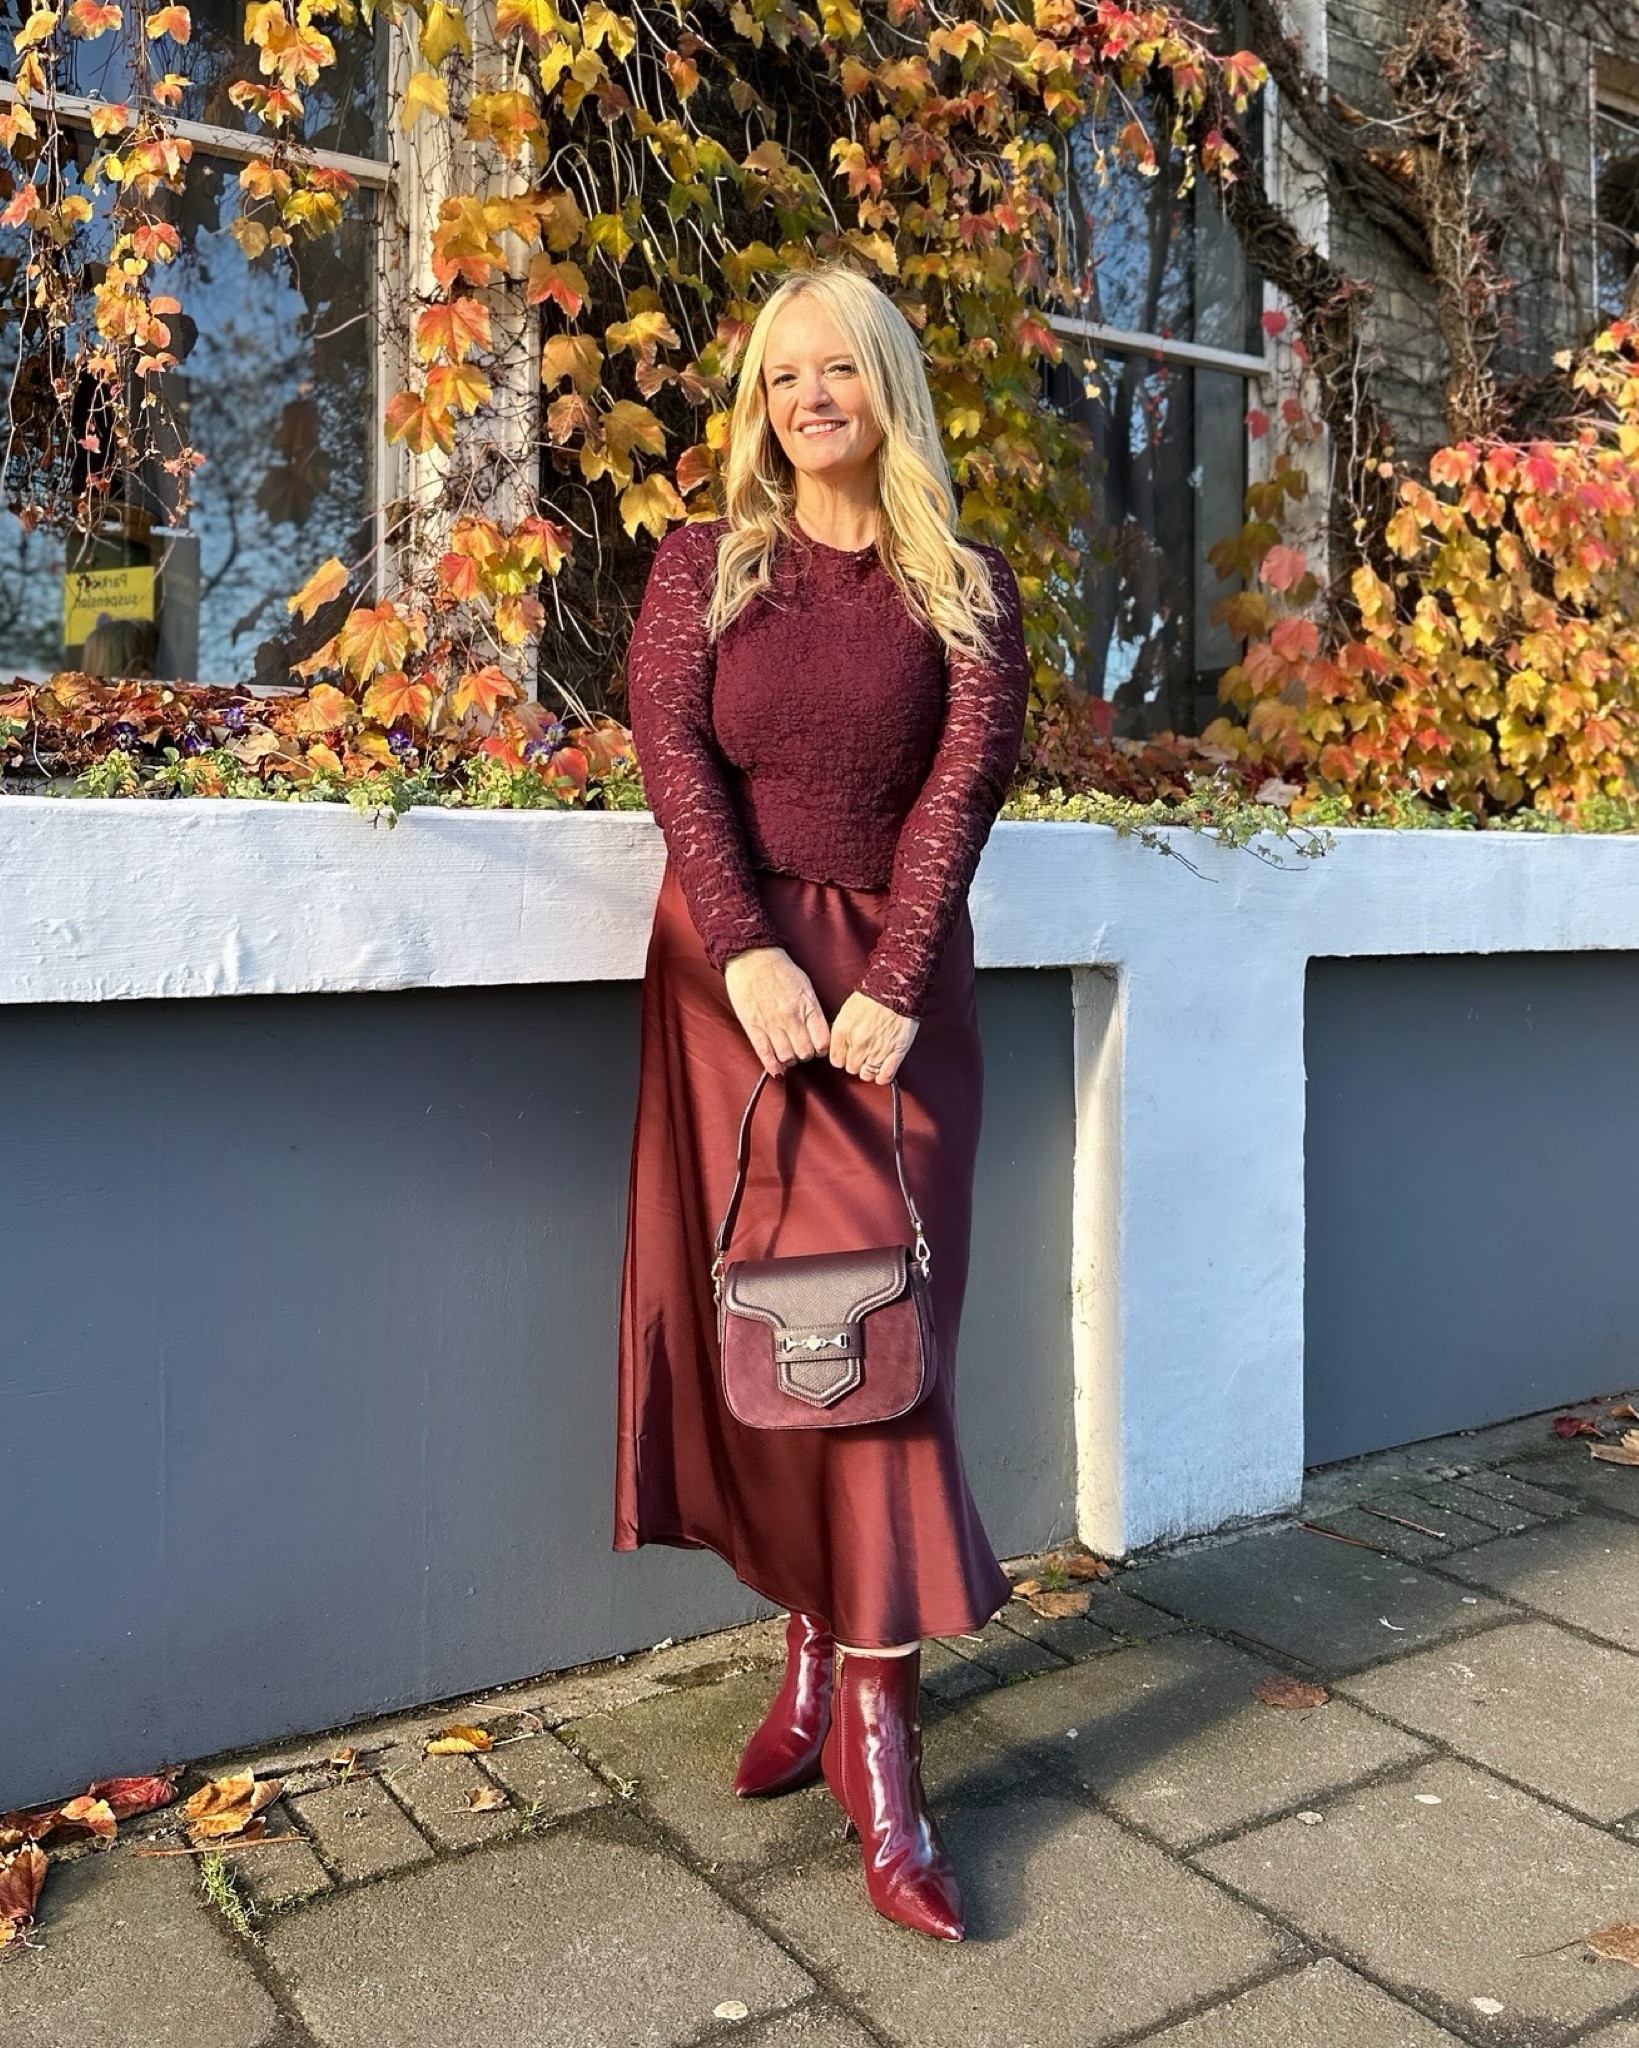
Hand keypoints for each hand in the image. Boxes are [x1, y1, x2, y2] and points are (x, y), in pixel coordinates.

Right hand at [723, 946, 830, 1076]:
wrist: (752, 957)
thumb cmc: (780, 969)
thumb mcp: (806, 986)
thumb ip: (812, 1010)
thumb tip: (817, 1032)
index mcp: (807, 1006)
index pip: (822, 1042)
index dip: (821, 1048)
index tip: (817, 1046)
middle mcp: (791, 1018)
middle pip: (805, 1052)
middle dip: (806, 1054)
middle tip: (801, 1048)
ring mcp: (771, 1024)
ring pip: (787, 1057)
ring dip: (789, 1059)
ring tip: (788, 1053)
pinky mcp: (753, 1027)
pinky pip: (765, 1054)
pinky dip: (772, 1066)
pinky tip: (776, 1070)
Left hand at [829, 990, 917, 1084]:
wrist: (896, 987)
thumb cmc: (873, 995)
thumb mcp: (848, 1010)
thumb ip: (842, 1031)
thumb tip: (839, 1046)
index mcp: (843, 1031)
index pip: (836, 1060)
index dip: (842, 1058)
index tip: (847, 1055)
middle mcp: (858, 1043)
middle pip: (851, 1068)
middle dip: (856, 1063)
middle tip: (863, 1055)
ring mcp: (877, 1050)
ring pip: (867, 1075)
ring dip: (869, 1070)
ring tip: (873, 1062)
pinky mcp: (895, 1052)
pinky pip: (885, 1075)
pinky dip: (883, 1076)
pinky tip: (883, 1071)